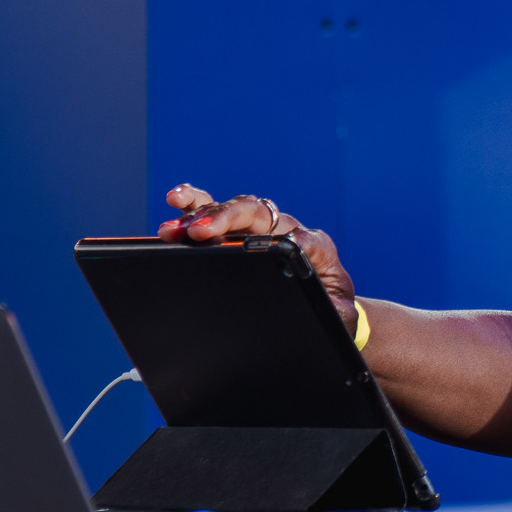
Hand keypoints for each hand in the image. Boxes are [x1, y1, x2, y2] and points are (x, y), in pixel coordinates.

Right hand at [158, 185, 359, 335]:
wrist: (325, 302)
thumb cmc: (329, 306)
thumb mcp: (337, 313)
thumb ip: (331, 309)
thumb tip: (315, 301)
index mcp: (316, 247)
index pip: (304, 238)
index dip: (291, 240)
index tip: (280, 245)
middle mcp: (287, 229)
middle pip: (256, 215)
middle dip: (226, 219)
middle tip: (198, 232)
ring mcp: (262, 227)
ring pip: (232, 211)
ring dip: (202, 215)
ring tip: (175, 227)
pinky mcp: (241, 231)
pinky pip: (218, 212)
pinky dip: (196, 205)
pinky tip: (177, 199)